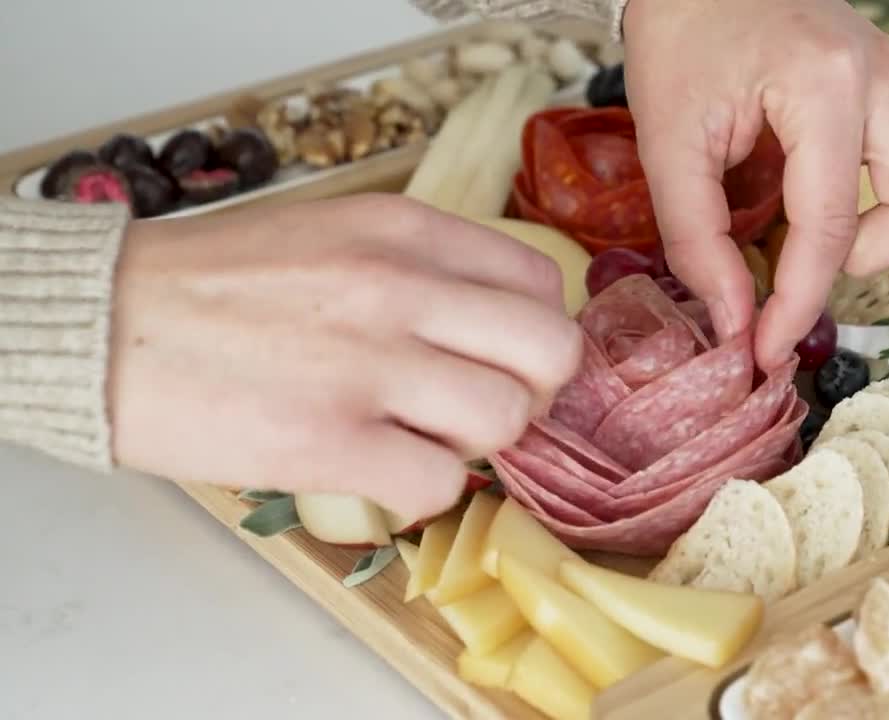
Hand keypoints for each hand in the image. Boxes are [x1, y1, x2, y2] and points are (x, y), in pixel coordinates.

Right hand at [108, 194, 581, 518]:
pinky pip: (440, 485)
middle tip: (482, 405)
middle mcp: (401, 289)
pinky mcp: (329, 441)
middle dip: (532, 391)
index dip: (536, 332)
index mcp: (405, 232)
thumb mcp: (333, 234)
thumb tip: (492, 324)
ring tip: (421, 436)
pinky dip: (423, 490)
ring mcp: (369, 365)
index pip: (543, 283)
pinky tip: (381, 469)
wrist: (102, 323)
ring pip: (506, 419)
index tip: (502, 358)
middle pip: (551, 351)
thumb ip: (421, 268)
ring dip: (476, 444)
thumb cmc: (214, 284)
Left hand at [621, 0, 888, 368]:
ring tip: (878, 228)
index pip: (832, 226)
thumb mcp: (667, 143)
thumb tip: (736, 321)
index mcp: (824, 86)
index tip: (767, 347)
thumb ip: (697, 239)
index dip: (799, 302)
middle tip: (809, 255)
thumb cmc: (683, 42)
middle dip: (873, 257)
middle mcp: (888, 74)